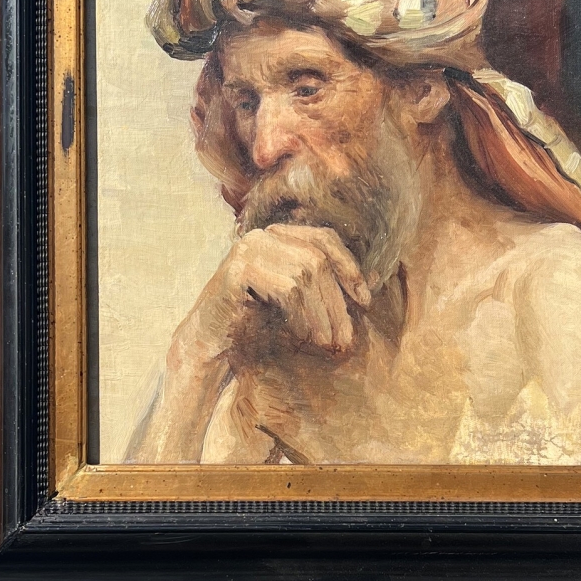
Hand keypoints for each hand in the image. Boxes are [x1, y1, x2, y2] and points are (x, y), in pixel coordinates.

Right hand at [127, 225, 370, 463]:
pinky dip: (301, 315)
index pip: (325, 238)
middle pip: (318, 259)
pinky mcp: (237, 269)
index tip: (365, 301)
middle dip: (337, 302)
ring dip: (322, 314)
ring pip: (306, 274)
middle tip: (344, 339)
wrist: (209, 345)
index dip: (349, 267)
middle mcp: (263, 235)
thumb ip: (325, 287)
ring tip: (325, 342)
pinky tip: (300, 335)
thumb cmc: (255, 324)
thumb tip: (372, 282)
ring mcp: (248, 248)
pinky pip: (287, 288)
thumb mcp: (298, 301)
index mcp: (279, 235)